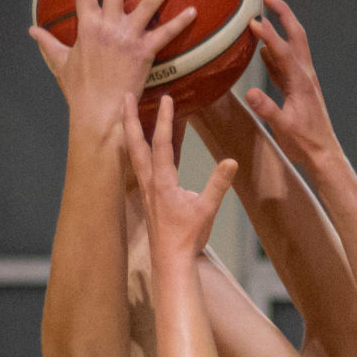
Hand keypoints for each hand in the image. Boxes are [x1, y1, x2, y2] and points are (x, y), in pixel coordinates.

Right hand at [28, 0, 195, 133]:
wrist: (98, 111)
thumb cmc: (78, 89)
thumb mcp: (60, 63)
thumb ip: (47, 43)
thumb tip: (31, 30)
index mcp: (86, 26)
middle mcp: (107, 26)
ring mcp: (127, 37)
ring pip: (148, 4)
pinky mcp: (145, 51)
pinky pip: (166, 33)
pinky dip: (180, 22)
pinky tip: (193, 11)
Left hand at [121, 96, 237, 264]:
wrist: (170, 261)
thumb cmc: (187, 237)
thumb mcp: (207, 209)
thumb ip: (218, 184)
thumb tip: (232, 161)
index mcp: (162, 182)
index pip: (161, 144)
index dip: (163, 119)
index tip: (166, 98)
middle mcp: (148, 182)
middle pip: (135, 143)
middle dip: (130, 118)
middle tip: (125, 95)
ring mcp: (145, 189)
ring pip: (135, 153)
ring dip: (131, 131)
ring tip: (130, 112)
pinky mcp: (147, 196)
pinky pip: (141, 165)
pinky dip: (141, 149)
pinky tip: (145, 145)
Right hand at [239, 0, 338, 165]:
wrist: (323, 154)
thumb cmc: (305, 143)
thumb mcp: (284, 128)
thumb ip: (267, 109)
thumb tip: (250, 92)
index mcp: (301, 82)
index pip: (282, 50)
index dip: (267, 34)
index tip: (252, 20)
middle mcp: (305, 75)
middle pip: (296, 35)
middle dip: (282, 13)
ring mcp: (303, 80)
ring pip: (293, 45)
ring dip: (280, 27)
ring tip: (263, 14)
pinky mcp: (299, 88)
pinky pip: (286, 63)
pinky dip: (275, 51)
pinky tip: (263, 50)